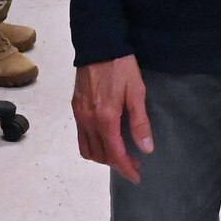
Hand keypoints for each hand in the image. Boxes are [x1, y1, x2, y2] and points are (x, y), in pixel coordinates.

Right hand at [72, 55, 153, 182]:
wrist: (98, 45)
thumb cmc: (121, 67)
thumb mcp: (137, 93)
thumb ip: (140, 123)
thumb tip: (146, 149)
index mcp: (105, 119)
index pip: (115, 154)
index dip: (126, 169)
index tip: (137, 176)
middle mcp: (88, 121)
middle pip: (100, 155)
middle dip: (117, 164)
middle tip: (133, 162)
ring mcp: (79, 115)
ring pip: (87, 149)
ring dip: (103, 157)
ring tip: (119, 153)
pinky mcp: (75, 108)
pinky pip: (81, 136)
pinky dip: (92, 145)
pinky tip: (105, 139)